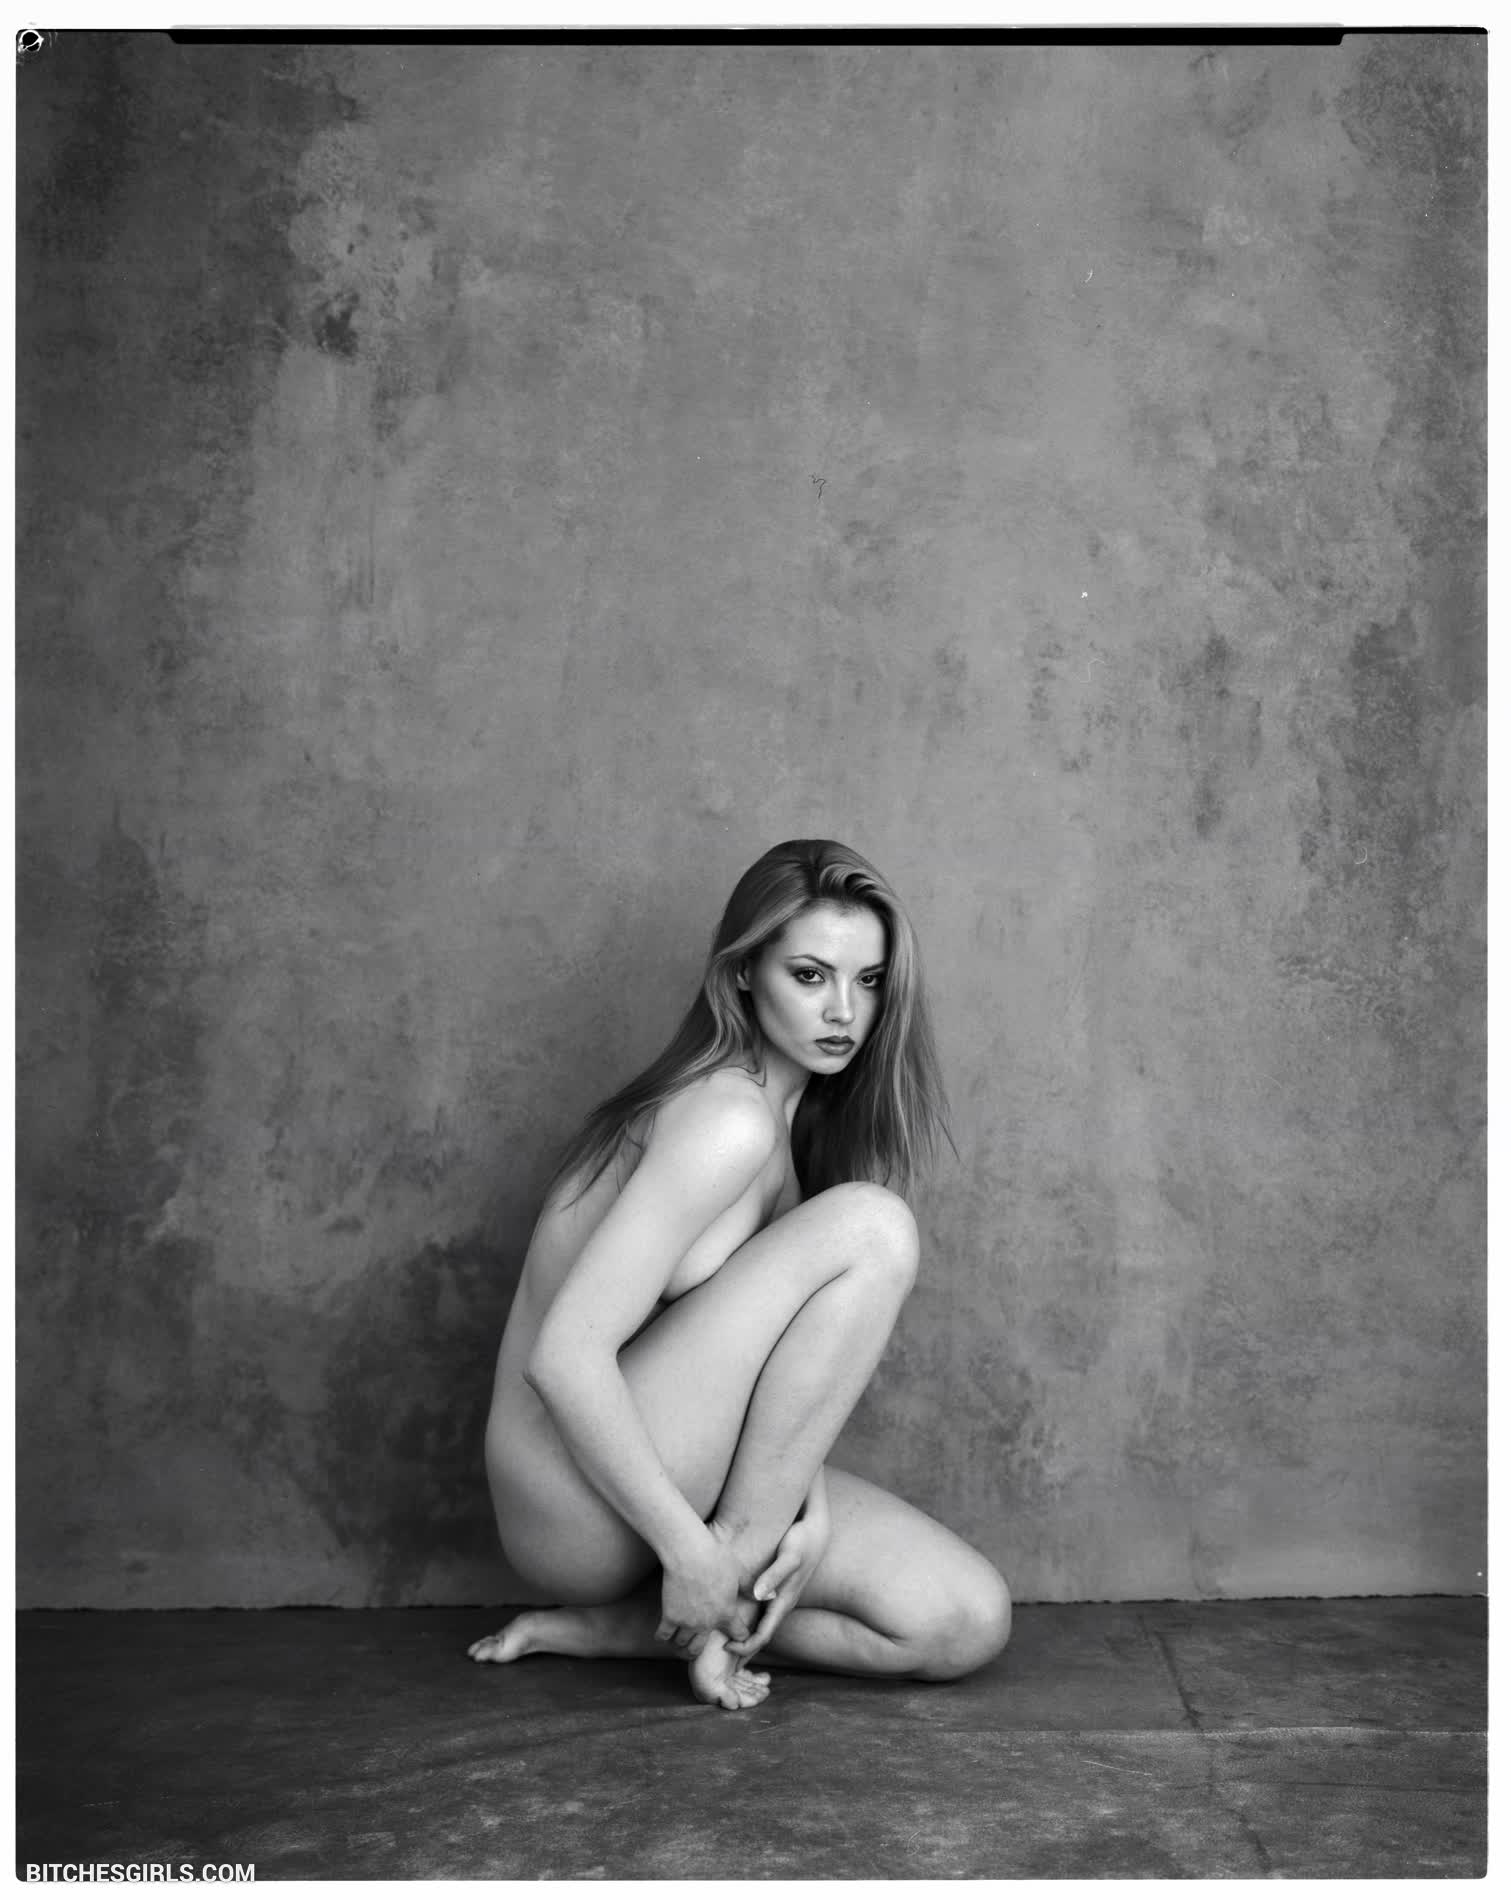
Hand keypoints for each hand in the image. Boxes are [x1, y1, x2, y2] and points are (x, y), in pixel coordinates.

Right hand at [655, 1523, 750, 1654]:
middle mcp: (707, 1623)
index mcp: (727, 1613)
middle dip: (699, 1649)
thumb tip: (772, 1595)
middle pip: (700, 1649)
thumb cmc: (716, 1556)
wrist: (690, 1551)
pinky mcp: (670, 1615)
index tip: (734, 1633)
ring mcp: (688, 1621)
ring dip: (681, 1644)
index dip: (738, 1636)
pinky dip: (664, 1636)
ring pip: (682, 1645)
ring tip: (680, 1641)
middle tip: (696, 1646)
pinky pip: (664, 1635)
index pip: (739, 1636)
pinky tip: (665, 1632)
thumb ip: (749, 1589)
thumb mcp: (738, 1573)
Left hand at [726, 1508, 829, 1663]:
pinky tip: (735, 1618)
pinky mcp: (777, 1589)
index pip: (763, 1636)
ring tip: (722, 1641)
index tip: (724, 1646)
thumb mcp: (789, 1557)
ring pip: (761, 1626)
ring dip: (745, 1636)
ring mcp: (780, 1598)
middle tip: (717, 1654)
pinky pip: (762, 1613)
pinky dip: (749, 1622)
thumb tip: (757, 1594)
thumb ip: (774, 1575)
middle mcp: (782, 1604)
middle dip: (742, 1648)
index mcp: (784, 1602)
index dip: (745, 1646)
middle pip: (761, 1636)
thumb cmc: (802, 1542)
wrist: (817, 1531)